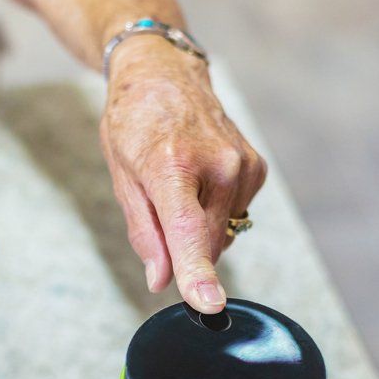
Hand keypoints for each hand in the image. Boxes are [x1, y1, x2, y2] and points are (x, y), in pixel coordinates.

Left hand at [100, 35, 265, 313]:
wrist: (163, 73)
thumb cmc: (134, 123)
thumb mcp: (123, 178)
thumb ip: (145, 234)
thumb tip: (161, 280)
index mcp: (172, 165)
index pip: (187, 232)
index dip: (196, 274)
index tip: (209, 306)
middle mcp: (217, 165)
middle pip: (203, 242)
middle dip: (181, 245)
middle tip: (158, 204)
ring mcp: (242, 166)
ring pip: (220, 233)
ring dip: (197, 227)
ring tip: (178, 182)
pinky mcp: (256, 169)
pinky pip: (233, 215)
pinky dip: (213, 210)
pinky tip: (199, 179)